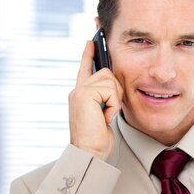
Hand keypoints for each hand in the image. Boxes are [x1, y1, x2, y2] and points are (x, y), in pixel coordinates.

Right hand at [68, 41, 122, 160]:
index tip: (91, 41)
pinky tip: (104, 117)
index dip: (88, 54)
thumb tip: (113, 86)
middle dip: (115, 90)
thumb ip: (104, 98)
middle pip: (106, 72)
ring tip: (105, 115)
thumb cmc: (97, 139)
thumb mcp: (102, 114)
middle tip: (109, 110)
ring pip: (110, 80)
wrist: (89, 152)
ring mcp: (79, 91)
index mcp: (81, 94)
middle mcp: (78, 90)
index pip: (85, 68)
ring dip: (114, 99)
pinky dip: (112, 105)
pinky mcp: (84, 94)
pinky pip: (110, 90)